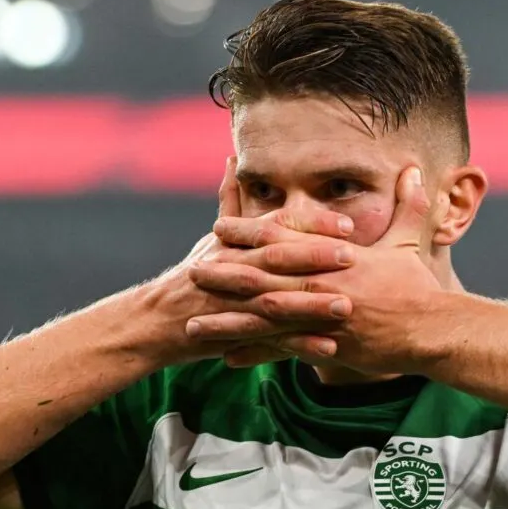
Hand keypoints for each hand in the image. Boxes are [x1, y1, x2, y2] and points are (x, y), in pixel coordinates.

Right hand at [143, 159, 355, 364]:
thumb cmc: (191, 277)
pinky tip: (328, 348)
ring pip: (276, 301)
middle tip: (352, 256)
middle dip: (314, 257)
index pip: (276, 227)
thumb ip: (230, 201)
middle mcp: (235, 269)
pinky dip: (298, 345)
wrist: (155, 321)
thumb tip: (234, 160)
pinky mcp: (235, 335)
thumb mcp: (212, 239)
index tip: (347, 225)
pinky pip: (270, 343)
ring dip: (311, 305)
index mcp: (236, 244)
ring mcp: (233, 303)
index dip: (311, 225)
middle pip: (276, 259)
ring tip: (346, 306)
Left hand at [188, 166, 443, 373]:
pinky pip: (282, 351)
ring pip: (265, 317)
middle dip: (225, 273)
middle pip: (263, 275)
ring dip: (227, 319)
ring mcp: (321, 317)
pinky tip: (226, 358)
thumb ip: (408, 206)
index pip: (283, 237)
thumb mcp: (411, 241)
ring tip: (194, 321)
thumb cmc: (419, 287)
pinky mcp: (326, 346)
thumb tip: (416, 171)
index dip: (248, 230)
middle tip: (191, 269)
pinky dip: (254, 354)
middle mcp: (321, 284)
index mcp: (334, 256)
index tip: (218, 225)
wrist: (432, 330)